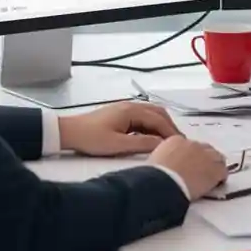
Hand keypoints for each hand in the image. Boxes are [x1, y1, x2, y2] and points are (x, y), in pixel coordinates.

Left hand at [58, 101, 178, 156]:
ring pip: (151, 115)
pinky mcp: (120, 115)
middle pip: (158, 113)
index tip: (181, 144)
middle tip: (178, 142)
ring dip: (161, 126)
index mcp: (132, 110)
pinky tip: (152, 139)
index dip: (171, 132)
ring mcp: (125, 109)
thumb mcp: (118, 145)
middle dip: (170, 127)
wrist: (68, 132)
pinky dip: (152, 127)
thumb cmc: (91, 138)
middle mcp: (131, 106)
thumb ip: (142, 144)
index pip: (159, 120)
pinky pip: (143, 119)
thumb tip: (162, 144)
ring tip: (168, 141)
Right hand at [149, 137, 227, 199]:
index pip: (188, 145)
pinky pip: (223, 172)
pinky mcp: (215, 169)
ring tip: (210, 178)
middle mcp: (193, 144)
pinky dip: (220, 177)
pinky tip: (216, 185)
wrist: (163, 184)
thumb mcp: (154, 162)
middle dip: (204, 159)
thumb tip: (165, 166)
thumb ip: (163, 159)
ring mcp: (206, 155)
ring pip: (217, 158)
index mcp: (175, 141)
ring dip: (214, 166)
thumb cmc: (154, 177)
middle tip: (200, 171)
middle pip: (205, 148)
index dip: (190, 156)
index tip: (187, 165)